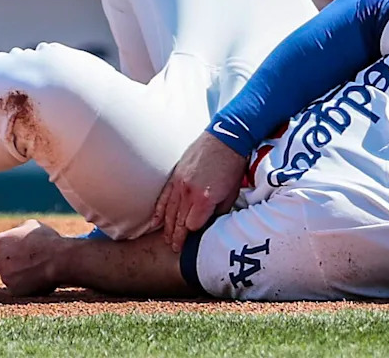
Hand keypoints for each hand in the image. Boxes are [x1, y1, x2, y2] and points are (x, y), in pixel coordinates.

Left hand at [0, 219, 62, 295]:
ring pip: (11, 276)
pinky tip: (39, 276)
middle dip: (12, 261)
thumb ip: (18, 231)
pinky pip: (19, 287)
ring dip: (21, 273)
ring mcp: (4, 278)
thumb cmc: (45, 239)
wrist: (57, 259)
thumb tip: (19, 234)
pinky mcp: (14, 291)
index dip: (11, 245)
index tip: (23, 246)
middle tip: (30, 257)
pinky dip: (27, 284)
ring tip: (39, 266)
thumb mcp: (30, 225)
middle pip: (1, 262)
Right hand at [152, 131, 247, 251]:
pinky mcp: (176, 175)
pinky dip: (159, 210)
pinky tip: (155, 222)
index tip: (189, 245)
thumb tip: (208, 225)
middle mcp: (188, 193)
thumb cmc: (232, 166)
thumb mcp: (231, 194)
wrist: (227, 138)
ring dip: (167, 227)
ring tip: (166, 239)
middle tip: (174, 249)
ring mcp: (179, 183)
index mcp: (204, 200)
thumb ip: (218, 213)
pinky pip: (164, 196)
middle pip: (178, 221)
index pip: (191, 227)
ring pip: (168, 211)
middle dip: (176, 237)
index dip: (190, 237)